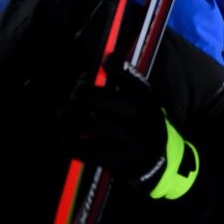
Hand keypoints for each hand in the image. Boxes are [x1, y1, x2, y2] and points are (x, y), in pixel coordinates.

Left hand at [58, 54, 198, 199]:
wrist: (158, 162)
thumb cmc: (140, 125)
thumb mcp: (142, 101)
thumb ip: (125, 81)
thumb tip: (106, 59)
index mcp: (149, 101)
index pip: (128, 78)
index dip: (106, 70)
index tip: (87, 76)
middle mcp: (145, 119)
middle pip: (106, 100)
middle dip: (81, 95)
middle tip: (73, 97)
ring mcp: (134, 142)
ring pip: (92, 125)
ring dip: (70, 119)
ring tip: (65, 116)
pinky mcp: (121, 163)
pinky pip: (86, 150)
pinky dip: (70, 143)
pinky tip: (68, 139)